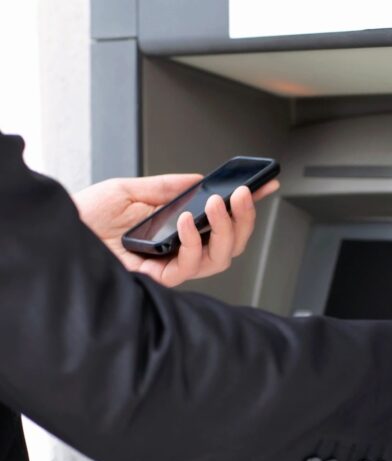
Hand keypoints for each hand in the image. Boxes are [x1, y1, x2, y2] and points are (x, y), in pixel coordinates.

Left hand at [72, 174, 278, 286]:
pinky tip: (189, 222)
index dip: (246, 206)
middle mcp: (178, 250)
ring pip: (219, 260)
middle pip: (230, 244)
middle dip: (244, 219)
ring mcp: (169, 265)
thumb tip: (199, 179)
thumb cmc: (85, 216)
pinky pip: (187, 268)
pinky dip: (193, 243)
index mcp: (177, 229)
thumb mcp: (130, 189)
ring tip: (218, 204)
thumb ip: (166, 186)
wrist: (55, 233)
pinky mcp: (156, 279)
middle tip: (243, 194)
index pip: (221, 220)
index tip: (265, 185)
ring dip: (225, 231)